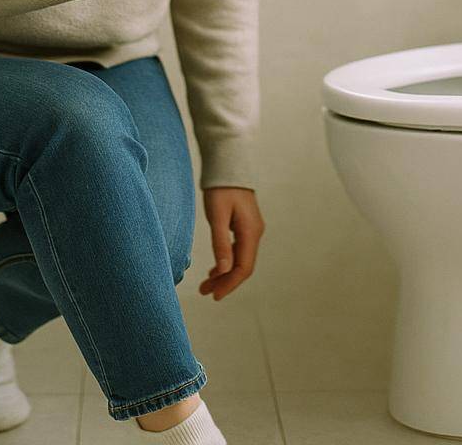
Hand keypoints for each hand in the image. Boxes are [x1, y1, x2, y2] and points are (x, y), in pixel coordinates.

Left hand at [197, 186, 263, 300]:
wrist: (228, 165)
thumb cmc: (220, 188)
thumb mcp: (217, 216)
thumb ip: (221, 243)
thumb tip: (224, 270)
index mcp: (250, 232)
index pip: (243, 267)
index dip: (230, 284)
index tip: (214, 296)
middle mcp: (255, 233)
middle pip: (243, 266)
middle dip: (226, 282)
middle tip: (206, 292)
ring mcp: (252, 229)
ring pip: (241, 259)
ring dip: (225, 273)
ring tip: (207, 285)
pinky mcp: (245, 226)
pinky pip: (239, 250)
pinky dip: (227, 262)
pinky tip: (216, 269)